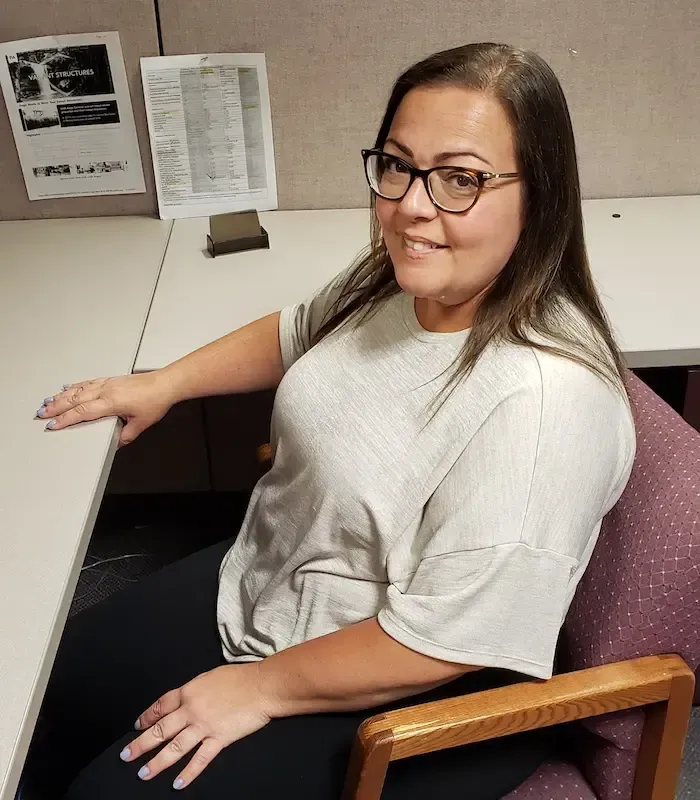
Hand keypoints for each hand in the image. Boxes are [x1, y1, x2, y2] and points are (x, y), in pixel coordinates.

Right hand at [35, 370, 177, 445]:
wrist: (165, 384)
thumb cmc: (155, 401)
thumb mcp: (141, 424)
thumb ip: (126, 435)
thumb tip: (116, 444)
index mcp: (111, 402)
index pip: (82, 412)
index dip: (65, 419)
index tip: (53, 425)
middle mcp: (106, 391)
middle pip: (75, 399)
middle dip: (56, 407)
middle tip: (41, 413)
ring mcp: (108, 383)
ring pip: (79, 389)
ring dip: (62, 396)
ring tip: (47, 401)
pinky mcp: (111, 380)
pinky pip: (88, 382)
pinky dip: (75, 385)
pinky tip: (67, 387)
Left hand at [119, 664, 273, 789]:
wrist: (261, 686)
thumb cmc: (239, 678)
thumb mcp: (210, 677)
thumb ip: (195, 691)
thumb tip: (186, 700)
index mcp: (189, 691)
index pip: (161, 706)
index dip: (147, 716)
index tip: (137, 726)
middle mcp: (192, 710)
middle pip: (161, 729)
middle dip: (141, 744)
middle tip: (126, 756)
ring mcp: (204, 726)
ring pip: (175, 747)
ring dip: (158, 762)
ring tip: (144, 774)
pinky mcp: (219, 739)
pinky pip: (200, 759)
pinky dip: (188, 773)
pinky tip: (177, 783)